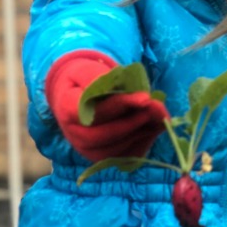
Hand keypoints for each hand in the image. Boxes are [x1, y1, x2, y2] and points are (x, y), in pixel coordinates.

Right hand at [46, 50, 169, 161]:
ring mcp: (87, 149)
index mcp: (67, 107)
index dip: (120, 105)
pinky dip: (143, 142)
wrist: (76, 93)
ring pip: (116, 149)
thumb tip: (136, 95)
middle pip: (104, 135)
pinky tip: (155, 126)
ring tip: (159, 115)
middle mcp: (73, 133)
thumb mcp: (90, 69)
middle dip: (133, 122)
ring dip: (141, 133)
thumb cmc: (86, 79)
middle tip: (156, 108)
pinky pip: (124, 156)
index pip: (94, 111)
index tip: (145, 97)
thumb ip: (108, 79)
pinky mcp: (102, 157)